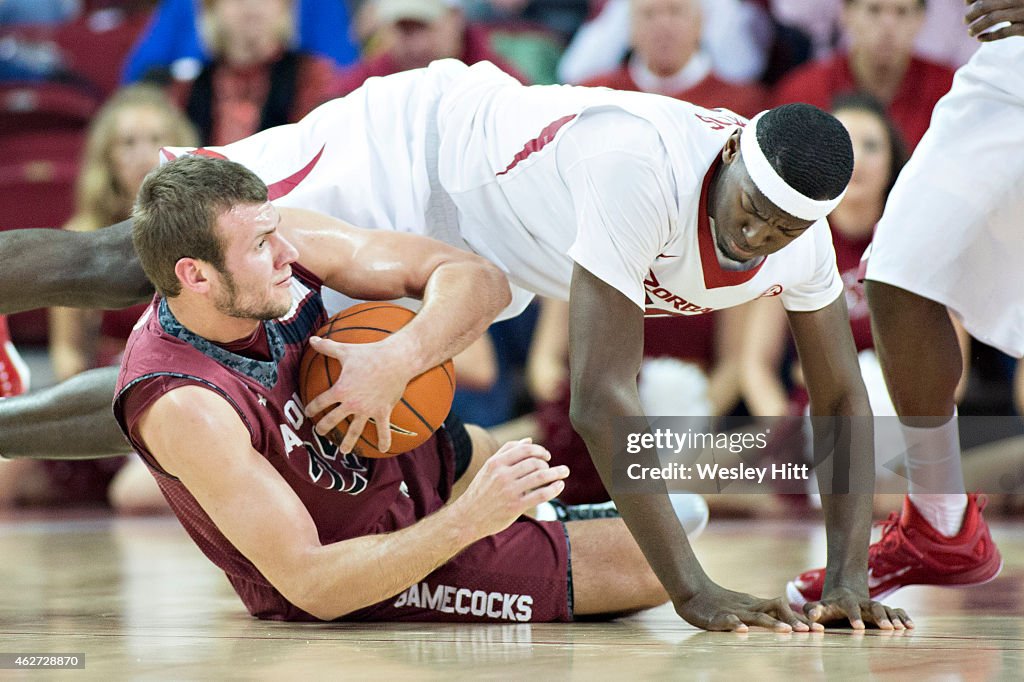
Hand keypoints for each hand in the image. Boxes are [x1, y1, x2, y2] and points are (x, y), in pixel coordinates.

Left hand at [303, 336, 412, 453]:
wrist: (396, 360)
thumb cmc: (370, 354)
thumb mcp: (346, 350)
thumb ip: (327, 347)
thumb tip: (312, 339)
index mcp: (340, 390)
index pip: (320, 402)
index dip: (312, 408)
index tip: (308, 412)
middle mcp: (351, 403)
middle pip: (333, 419)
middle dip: (324, 427)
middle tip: (320, 432)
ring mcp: (367, 410)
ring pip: (354, 431)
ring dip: (348, 442)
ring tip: (343, 451)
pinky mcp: (382, 412)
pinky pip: (383, 430)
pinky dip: (383, 441)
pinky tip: (382, 450)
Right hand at [454, 438, 568, 538]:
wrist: (467, 518)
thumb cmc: (481, 491)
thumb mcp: (489, 468)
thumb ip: (507, 452)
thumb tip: (528, 440)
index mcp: (495, 462)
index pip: (524, 449)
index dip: (540, 450)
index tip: (547, 456)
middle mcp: (502, 474)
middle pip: (534, 462)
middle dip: (548, 464)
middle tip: (553, 469)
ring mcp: (509, 490)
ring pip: (540, 476)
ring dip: (556, 473)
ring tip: (564, 472)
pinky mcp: (515, 506)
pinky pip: (541, 494)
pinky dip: (554, 488)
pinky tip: (560, 486)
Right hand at [676, 581, 820, 632]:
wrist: (691, 590)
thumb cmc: (718, 601)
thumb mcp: (744, 607)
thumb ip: (762, 612)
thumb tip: (786, 622)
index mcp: (755, 605)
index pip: (782, 609)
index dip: (800, 618)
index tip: (819, 629)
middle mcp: (748, 607)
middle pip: (775, 610)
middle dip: (793, 621)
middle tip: (810, 631)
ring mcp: (733, 611)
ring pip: (755, 616)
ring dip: (772, 623)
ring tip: (786, 631)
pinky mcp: (715, 617)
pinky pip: (726, 620)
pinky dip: (735, 624)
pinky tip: (742, 630)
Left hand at [804, 585, 913, 629]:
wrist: (842, 597)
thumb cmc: (828, 608)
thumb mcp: (818, 608)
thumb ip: (812, 610)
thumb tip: (811, 617)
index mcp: (846, 602)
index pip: (850, 606)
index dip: (854, 616)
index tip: (858, 628)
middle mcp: (863, 603)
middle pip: (873, 606)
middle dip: (880, 616)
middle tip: (886, 628)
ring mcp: (874, 606)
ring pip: (886, 609)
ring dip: (894, 618)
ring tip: (901, 629)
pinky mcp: (884, 612)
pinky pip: (896, 611)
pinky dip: (903, 617)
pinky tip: (911, 626)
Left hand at [966, 0, 1023, 40]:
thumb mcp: (1015, 0)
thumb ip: (998, 0)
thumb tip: (970, 1)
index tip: (966, 2)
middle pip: (986, 5)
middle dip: (972, 14)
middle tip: (965, 21)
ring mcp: (1022, 13)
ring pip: (992, 18)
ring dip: (977, 26)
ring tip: (970, 32)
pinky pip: (1004, 32)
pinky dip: (989, 36)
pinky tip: (980, 38)